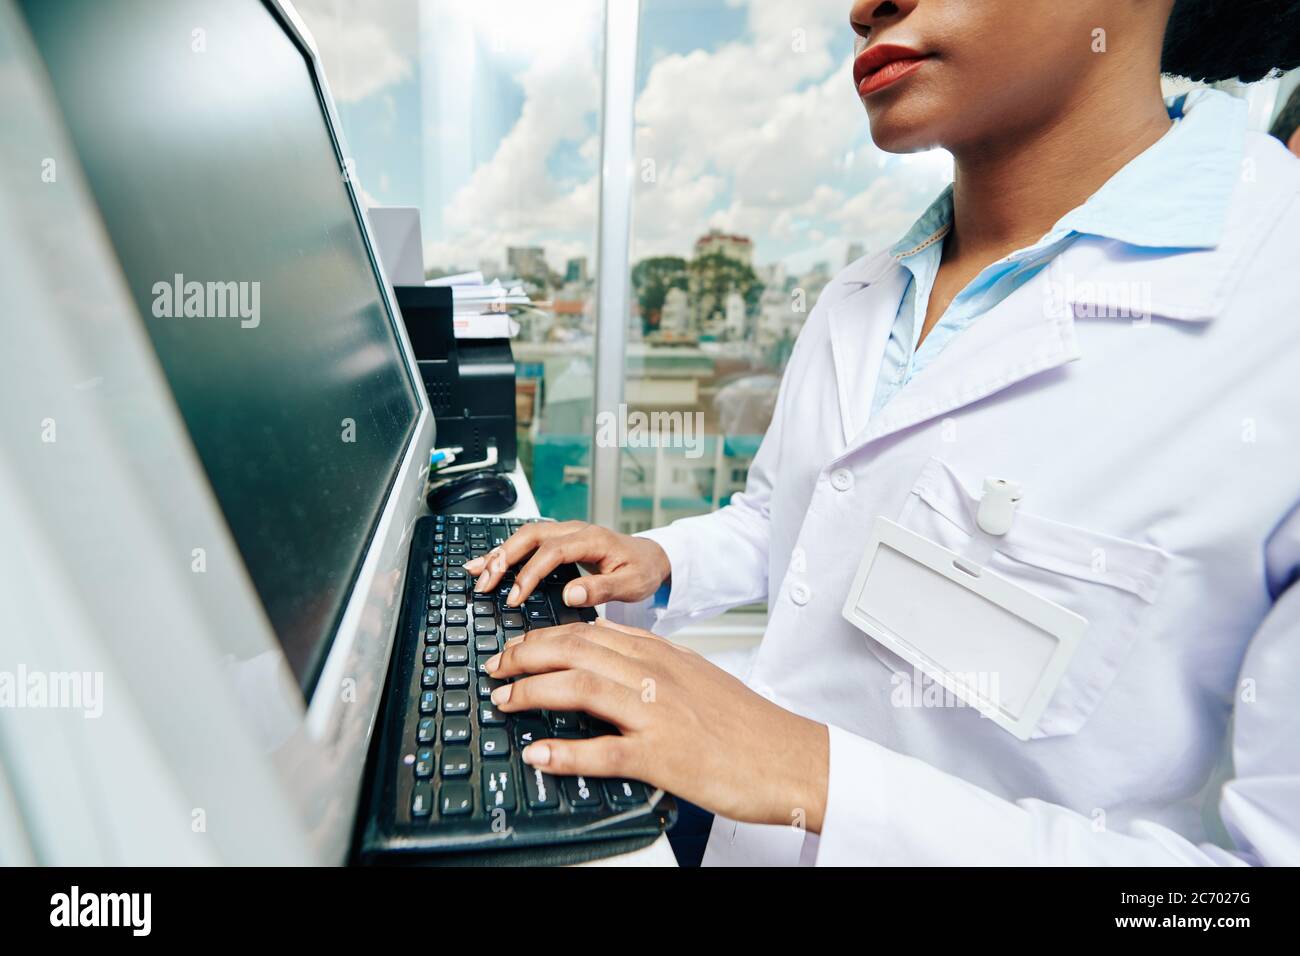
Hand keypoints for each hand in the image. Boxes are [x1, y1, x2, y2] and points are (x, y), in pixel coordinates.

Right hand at [464, 521, 670, 608]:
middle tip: (485, 583)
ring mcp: (566, 533)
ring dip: (499, 553)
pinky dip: (505, 551)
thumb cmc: (643, 570)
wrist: (652, 558)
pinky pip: (528, 541)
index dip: (530, 573)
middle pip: (531, 536)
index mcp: (592, 540)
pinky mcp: (560, 540)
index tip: (515, 597)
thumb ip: (602, 589)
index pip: (552, 551)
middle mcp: (576, 531)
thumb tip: (572, 594)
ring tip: (475, 572)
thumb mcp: (631, 584)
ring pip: (525, 536)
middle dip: (503, 558)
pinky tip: (487, 563)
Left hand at [485, 620, 829, 831]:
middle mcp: (656, 675)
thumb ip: (650, 658)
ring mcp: (658, 714)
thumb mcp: (696, 674)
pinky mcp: (663, 755)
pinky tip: (538, 753)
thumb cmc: (745, 723)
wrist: (790, 756)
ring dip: (531, 692)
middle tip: (496, 669)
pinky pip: (603, 751)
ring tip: (504, 702)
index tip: (515, 648)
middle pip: (574, 650)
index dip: (541, 638)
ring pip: (581, 687)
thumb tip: (603, 646)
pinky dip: (564, 752)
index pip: (587, 633)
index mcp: (662, 654)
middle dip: (524, 656)